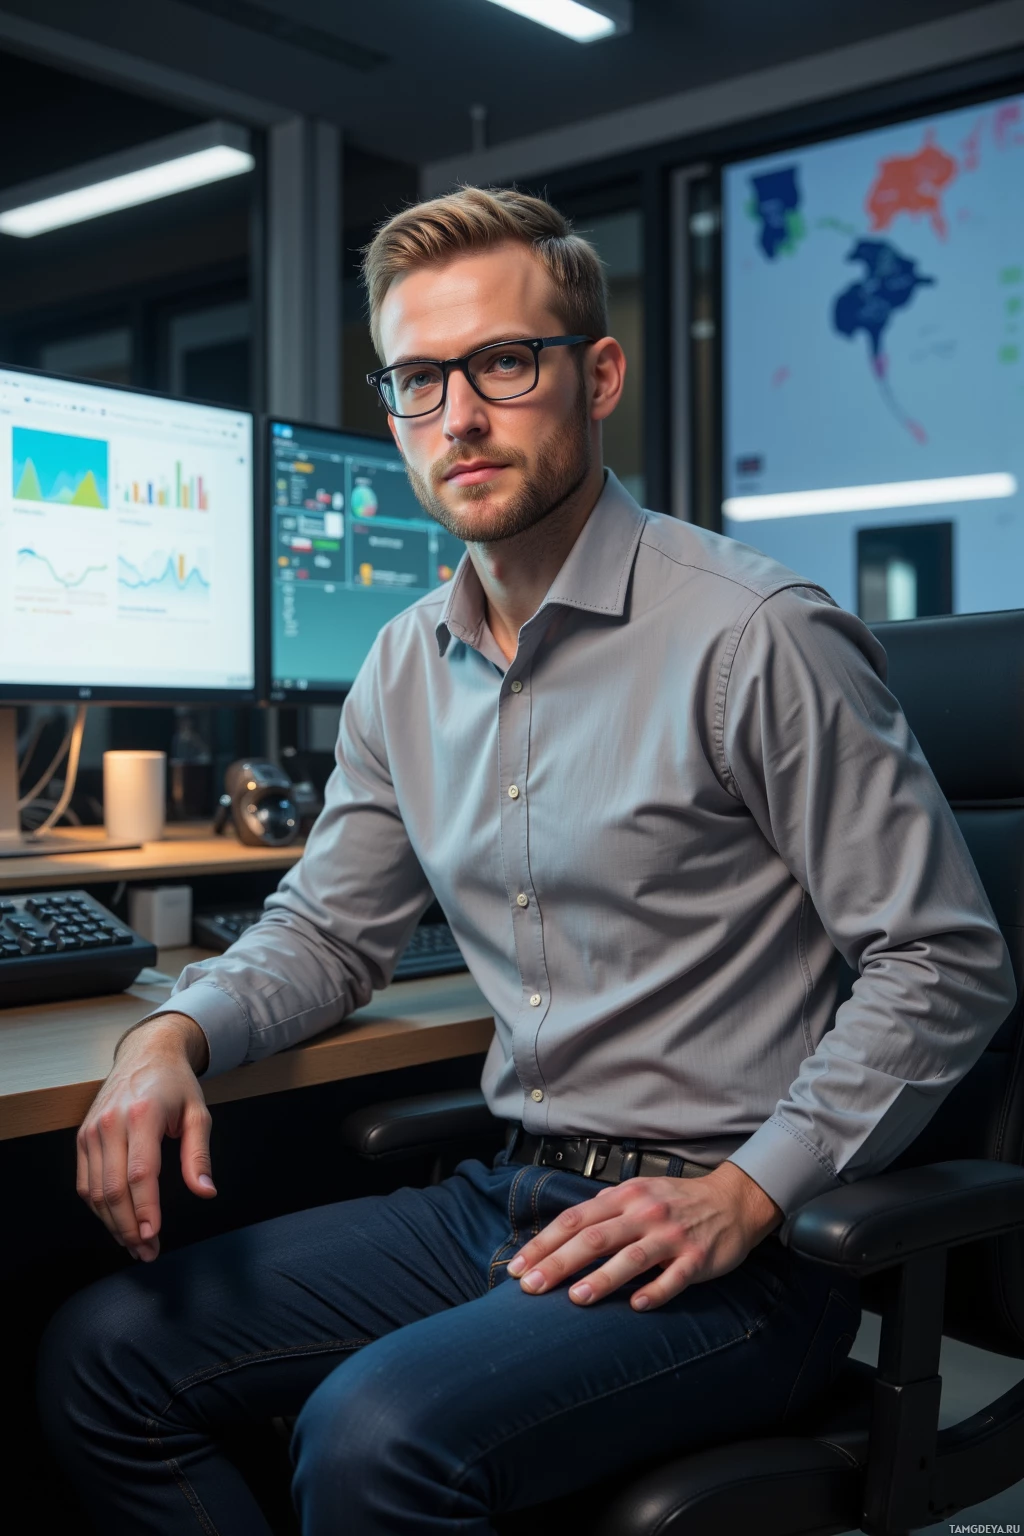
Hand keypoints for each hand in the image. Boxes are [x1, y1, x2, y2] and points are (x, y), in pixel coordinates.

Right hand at [76, 1013, 213, 1262]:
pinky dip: (99, 1208)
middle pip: (113, 1189)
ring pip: (95, 1191)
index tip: (153, 1235)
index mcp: (143, 1116)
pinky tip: (117, 1222)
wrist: (145, 1053)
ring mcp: (92, 1131)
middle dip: (128, 1227)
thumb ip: (199, 1155)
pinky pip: (85, 1182)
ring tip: (135, 1244)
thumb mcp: (199, 1113)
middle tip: (147, 1251)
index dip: (145, 1209)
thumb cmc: (175, 1084)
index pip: (140, 1173)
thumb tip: (206, 1191)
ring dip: (112, 1224)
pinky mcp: (83, 1137)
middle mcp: (111, 1124)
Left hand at [506, 1161, 781, 1311]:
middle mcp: (644, 1214)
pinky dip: (655, 1292)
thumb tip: (558, 1237)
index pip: (574, 1220)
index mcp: (624, 1197)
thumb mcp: (637, 1195)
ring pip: (631, 1258)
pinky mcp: (697, 1258)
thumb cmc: (675, 1202)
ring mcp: (671, 1236)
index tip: (518, 1267)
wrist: (732, 1201)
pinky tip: (636, 1307)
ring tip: (576, 1298)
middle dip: (559, 1262)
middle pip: (594, 1238)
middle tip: (531, 1287)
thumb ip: (603, 1213)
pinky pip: (674, 1277)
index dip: (544, 1243)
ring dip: (602, 1278)